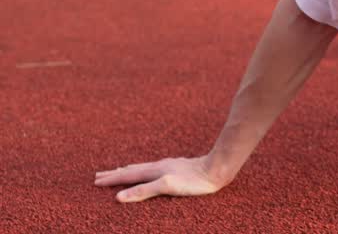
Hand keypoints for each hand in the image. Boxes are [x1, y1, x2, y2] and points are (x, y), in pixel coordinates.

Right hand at [94, 154, 226, 202]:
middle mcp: (159, 166)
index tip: (95, 181)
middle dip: (115, 173)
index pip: (128, 176)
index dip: (112, 179)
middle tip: (99, 175)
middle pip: (132, 170)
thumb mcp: (167, 187)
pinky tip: (151, 172)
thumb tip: (119, 196)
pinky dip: (144, 171)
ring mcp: (168, 166)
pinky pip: (154, 169)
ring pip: (143, 168)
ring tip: (120, 171)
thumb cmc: (194, 180)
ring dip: (129, 171)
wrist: (217, 169)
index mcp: (154, 171)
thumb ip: (144, 190)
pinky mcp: (177, 168)